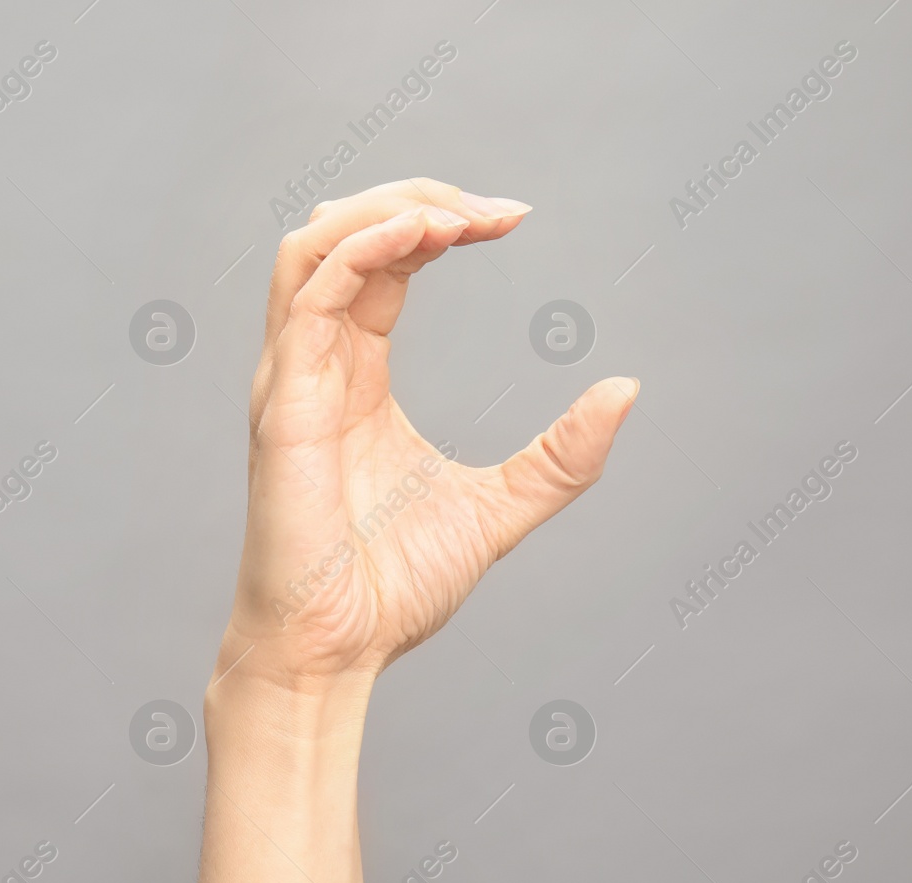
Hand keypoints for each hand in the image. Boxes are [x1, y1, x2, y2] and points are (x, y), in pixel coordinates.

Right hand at [217, 178, 637, 698]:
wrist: (335, 655)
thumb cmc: (390, 589)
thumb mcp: (501, 508)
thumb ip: (560, 456)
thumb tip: (626, 390)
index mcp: (356, 376)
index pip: (385, 264)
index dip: (441, 222)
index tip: (513, 219)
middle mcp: (318, 365)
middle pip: (345, 234)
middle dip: (417, 199)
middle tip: (493, 209)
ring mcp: (293, 380)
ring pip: (313, 247)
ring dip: (383, 209)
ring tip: (455, 213)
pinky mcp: (285, 405)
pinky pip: (310, 299)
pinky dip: (362, 250)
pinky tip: (422, 235)